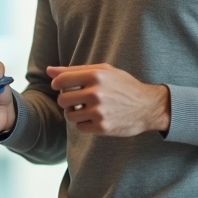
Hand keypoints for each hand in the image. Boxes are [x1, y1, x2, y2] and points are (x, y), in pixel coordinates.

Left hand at [47, 64, 169, 136]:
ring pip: (69, 115)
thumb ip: (75, 70)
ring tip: (87, 108)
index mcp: (95, 76)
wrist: (148, 106)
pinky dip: (84, 124)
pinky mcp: (102, 127)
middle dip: (67, 100)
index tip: (64, 87)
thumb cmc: (123, 85)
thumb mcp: (103, 71)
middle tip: (78, 99)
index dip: (58, 85)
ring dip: (74, 113)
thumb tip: (49, 70)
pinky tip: (94, 118)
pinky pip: (80, 127)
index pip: (60, 81)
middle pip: (62, 99)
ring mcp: (99, 112)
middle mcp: (96, 93)